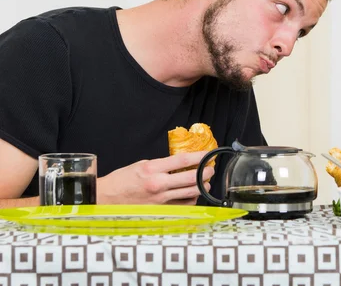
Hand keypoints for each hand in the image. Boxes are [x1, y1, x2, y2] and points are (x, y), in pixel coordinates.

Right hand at [97, 152, 214, 204]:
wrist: (105, 199)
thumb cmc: (122, 181)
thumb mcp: (141, 165)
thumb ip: (161, 164)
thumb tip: (181, 162)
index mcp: (152, 169)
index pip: (183, 160)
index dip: (200, 156)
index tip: (209, 154)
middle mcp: (158, 184)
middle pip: (192, 178)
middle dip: (206, 172)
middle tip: (210, 169)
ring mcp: (160, 200)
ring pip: (191, 193)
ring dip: (202, 186)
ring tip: (205, 181)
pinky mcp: (160, 211)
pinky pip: (183, 206)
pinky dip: (192, 199)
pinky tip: (193, 194)